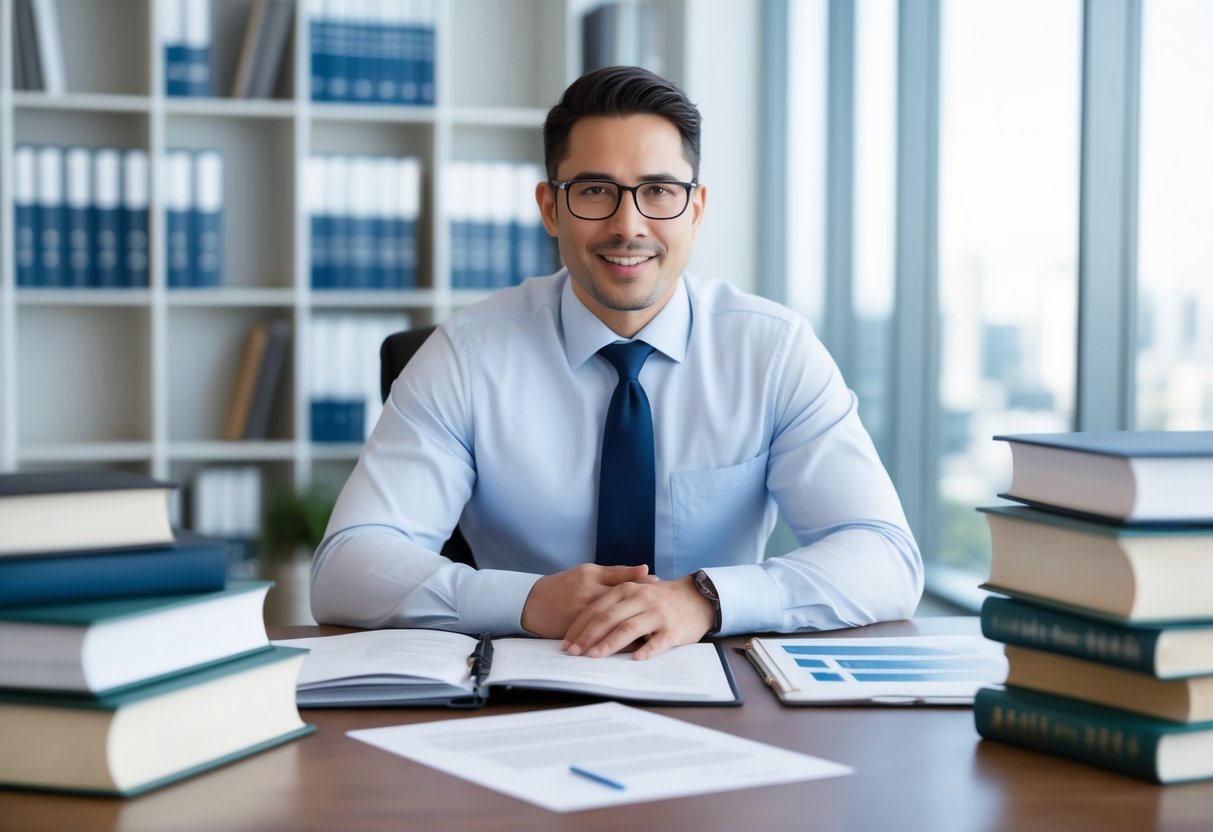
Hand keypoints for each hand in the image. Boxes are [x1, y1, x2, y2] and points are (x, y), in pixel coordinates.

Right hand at [520, 563, 657, 638]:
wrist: (531, 603)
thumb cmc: (562, 585)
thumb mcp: (586, 572)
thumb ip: (615, 573)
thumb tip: (645, 569)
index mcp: (591, 578)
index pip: (622, 581)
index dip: (641, 585)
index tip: (658, 587)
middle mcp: (587, 595)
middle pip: (619, 604)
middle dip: (639, 611)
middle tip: (657, 614)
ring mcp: (580, 614)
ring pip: (611, 624)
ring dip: (629, 631)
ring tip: (648, 635)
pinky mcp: (575, 631)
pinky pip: (599, 639)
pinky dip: (614, 643)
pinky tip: (628, 648)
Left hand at [561, 576, 715, 660]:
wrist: (696, 597)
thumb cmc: (659, 599)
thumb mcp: (635, 593)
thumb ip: (613, 605)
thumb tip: (583, 627)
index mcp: (626, 590)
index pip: (596, 609)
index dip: (579, 627)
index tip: (567, 643)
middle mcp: (640, 599)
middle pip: (608, 618)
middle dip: (588, 637)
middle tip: (574, 653)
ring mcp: (656, 613)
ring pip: (628, 629)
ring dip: (609, 644)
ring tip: (595, 657)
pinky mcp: (672, 629)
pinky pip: (657, 641)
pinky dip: (646, 651)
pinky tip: (635, 660)